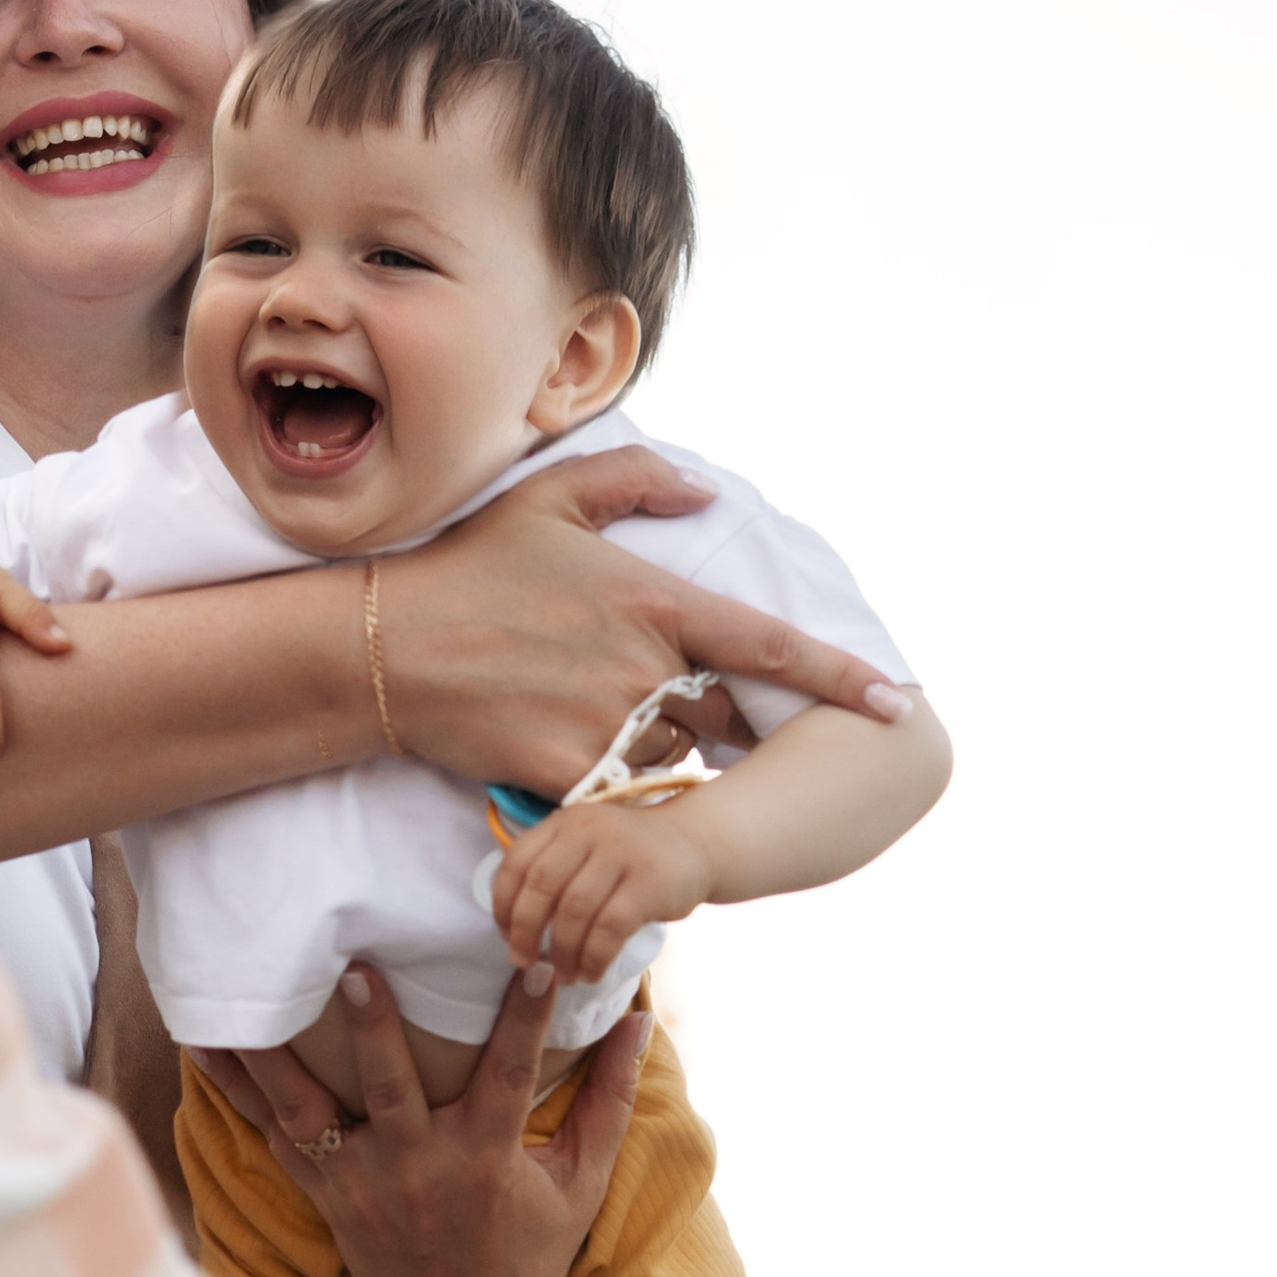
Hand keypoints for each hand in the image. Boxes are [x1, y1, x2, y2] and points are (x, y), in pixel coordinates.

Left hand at [194, 961, 646, 1276]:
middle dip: (373, 1030)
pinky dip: (236, 1092)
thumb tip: (639, 1024)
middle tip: (356, 970)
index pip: (511, 1072)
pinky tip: (203, 1041)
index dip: (526, 1017)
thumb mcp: (580, 1183)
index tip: (538, 962)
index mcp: (486, 1159)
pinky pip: (272, 1135)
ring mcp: (363, 1184)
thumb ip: (607, 1103)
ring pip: (310, 1109)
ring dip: (278, 1054)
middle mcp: (419, 1168)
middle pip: (390, 1088)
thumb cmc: (529, 1251)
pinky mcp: (326, 1194)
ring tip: (247, 999)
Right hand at [377, 443, 910, 790]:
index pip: (768, 645)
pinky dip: (607, 784)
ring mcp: (608, 722)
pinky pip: (619, 793)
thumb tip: (704, 489)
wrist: (384, 649)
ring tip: (584, 718)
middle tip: (648, 700)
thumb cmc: (465, 570)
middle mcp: (642, 664)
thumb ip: (635, 484)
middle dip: (707, 718)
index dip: (839, 677)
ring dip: (651, 749)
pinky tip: (564, 756)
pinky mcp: (569, 773)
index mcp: (652, 599)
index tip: (893, 702)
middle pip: (721, 715)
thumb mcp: (547, 501)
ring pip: (670, 757)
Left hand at [492, 797, 711, 986]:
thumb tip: (511, 931)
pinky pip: (609, 928)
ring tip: (564, 975)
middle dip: (525, 932)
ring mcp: (621, 852)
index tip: (505, 936)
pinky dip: (594, 958)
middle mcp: (589, 830)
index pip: (517, 863)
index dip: (503, 905)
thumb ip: (551, 873)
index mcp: (564, 822)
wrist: (696, 845)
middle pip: (540, 887)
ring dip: (563, 952)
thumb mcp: (586, 849)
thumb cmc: (628, 859)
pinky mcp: (649, 882)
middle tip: (525, 963)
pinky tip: (591, 973)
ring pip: (574, 911)